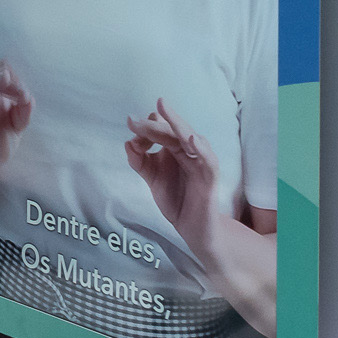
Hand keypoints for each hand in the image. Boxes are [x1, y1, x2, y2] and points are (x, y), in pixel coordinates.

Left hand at [125, 99, 218, 242]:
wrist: (191, 225)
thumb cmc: (174, 197)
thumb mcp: (150, 177)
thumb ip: (139, 161)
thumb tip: (127, 143)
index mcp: (174, 146)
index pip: (159, 128)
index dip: (143, 129)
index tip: (131, 136)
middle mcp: (188, 149)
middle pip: (172, 129)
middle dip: (152, 124)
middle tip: (132, 121)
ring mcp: (200, 160)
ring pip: (189, 137)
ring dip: (175, 125)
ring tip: (162, 111)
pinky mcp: (210, 176)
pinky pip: (207, 159)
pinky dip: (200, 148)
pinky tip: (190, 139)